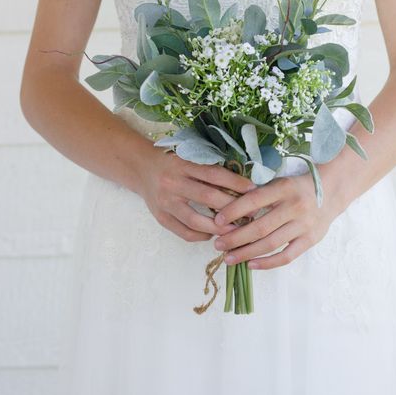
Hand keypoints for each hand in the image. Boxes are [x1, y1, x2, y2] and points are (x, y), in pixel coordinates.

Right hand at [139, 145, 255, 241]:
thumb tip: (241, 185)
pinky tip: (213, 233)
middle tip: (250, 214)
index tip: (253, 190)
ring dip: (219, 227)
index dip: (235, 183)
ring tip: (235, 230)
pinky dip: (201, 236)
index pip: (214, 174)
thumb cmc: (172, 163)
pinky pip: (184, 233)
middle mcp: (173, 183)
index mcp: (182, 165)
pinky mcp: (161, 218)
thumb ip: (209, 170)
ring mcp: (165, 203)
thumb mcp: (189, 159)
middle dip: (232, 208)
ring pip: (196, 220)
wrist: (142, 169)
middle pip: (208, 197)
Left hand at [212, 173, 341, 268]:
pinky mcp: (311, 240)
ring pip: (270, 244)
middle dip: (235, 238)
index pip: (254, 201)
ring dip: (246, 253)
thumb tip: (229, 211)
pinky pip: (287, 256)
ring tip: (228, 258)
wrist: (332, 191)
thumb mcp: (279, 182)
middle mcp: (295, 206)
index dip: (233, 211)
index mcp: (284, 188)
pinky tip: (251, 265)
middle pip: (260, 227)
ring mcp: (304, 225)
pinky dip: (268, 263)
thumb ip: (260, 195)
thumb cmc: (297, 187)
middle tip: (218, 244)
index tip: (217, 221)